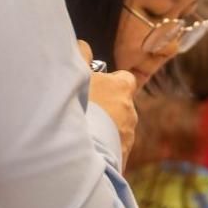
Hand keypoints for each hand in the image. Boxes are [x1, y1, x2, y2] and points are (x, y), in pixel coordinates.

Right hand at [80, 41, 137, 160]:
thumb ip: (81, 56)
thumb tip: (84, 47)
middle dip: (106, 109)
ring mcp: (127, 138)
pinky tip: (84, 152)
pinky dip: (101, 152)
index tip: (96, 86)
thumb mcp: (77, 73)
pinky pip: (110, 153)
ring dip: (103, 131)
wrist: (77, 149)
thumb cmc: (77, 106)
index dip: (111, 82)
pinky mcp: (121, 160)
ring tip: (81, 136)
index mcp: (121, 88)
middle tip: (84, 113)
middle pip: (120, 107)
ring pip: (116, 131)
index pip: (125, 79)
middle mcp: (130, 112)